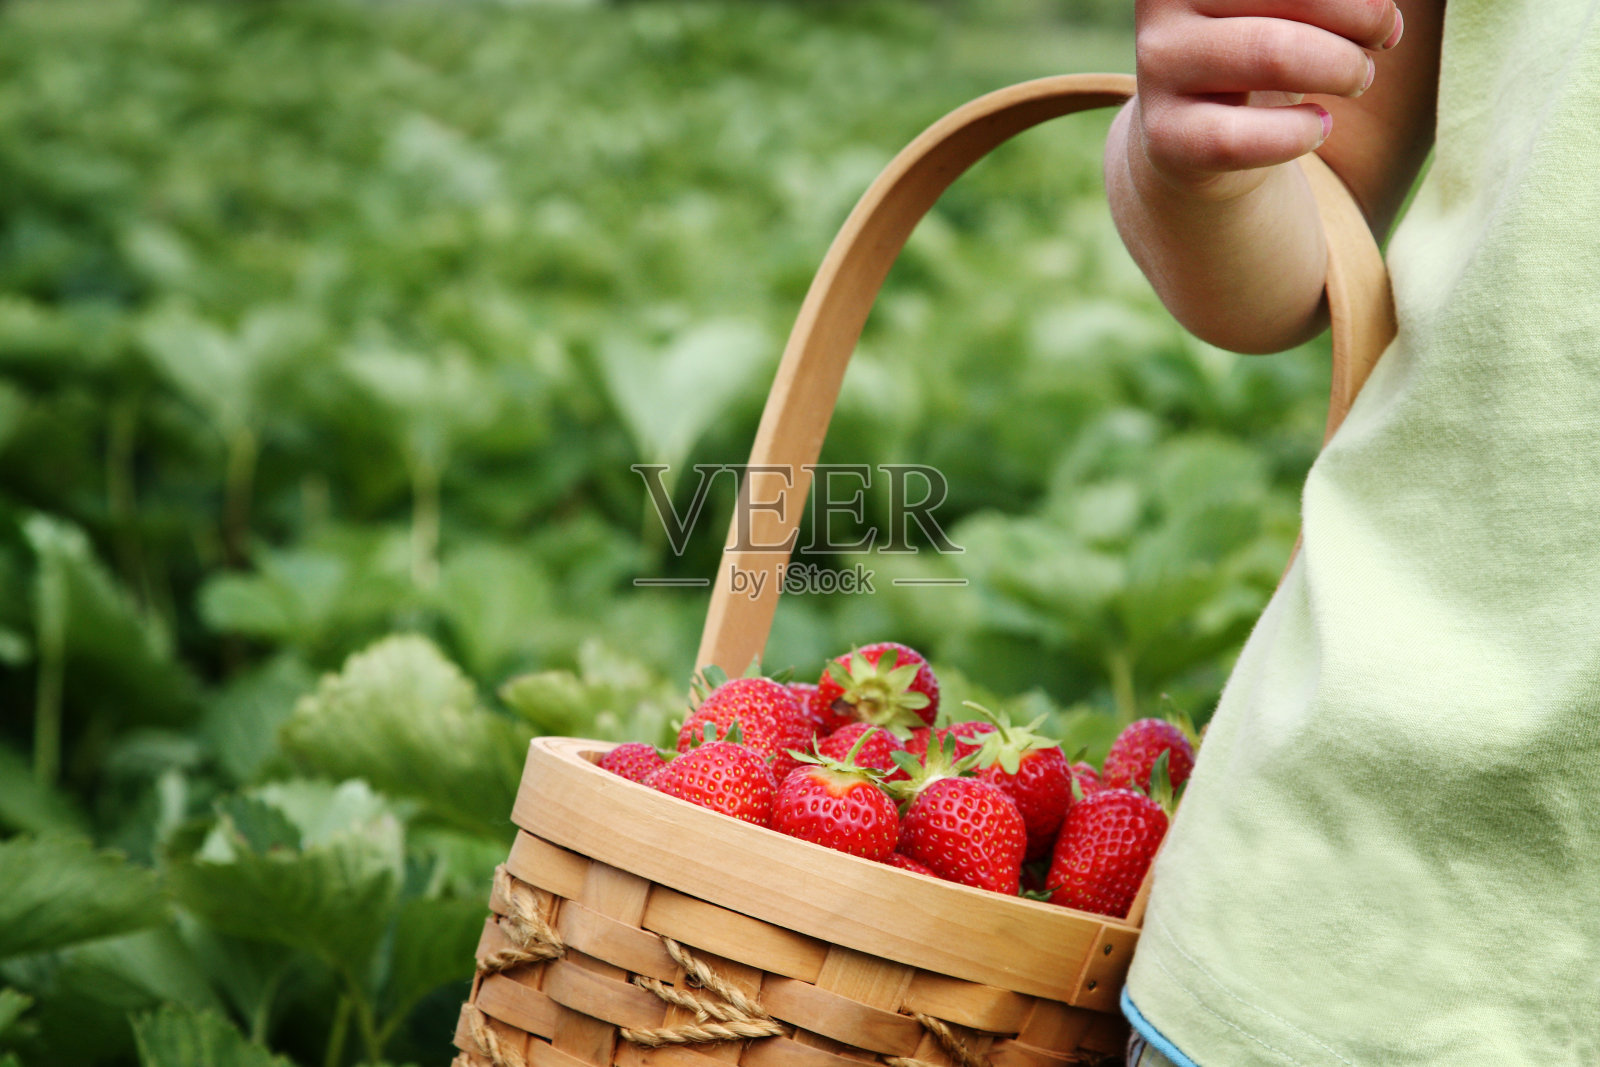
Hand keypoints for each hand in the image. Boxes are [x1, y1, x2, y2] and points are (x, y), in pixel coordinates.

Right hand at [1130, 0, 1405, 198]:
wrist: (1204, 130)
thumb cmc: (1268, 40)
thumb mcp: (1295, 3)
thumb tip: (1382, 11)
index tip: (1381, 9)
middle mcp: (1163, 0)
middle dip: (1363, 17)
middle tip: (1384, 37)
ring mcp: (1157, 65)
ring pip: (1273, 53)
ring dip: (1343, 69)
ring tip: (1359, 78)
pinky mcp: (1163, 133)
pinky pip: (1242, 136)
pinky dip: (1301, 132)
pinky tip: (1318, 125)